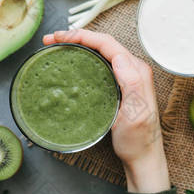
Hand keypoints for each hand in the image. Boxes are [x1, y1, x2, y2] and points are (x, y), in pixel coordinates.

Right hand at [43, 30, 170, 193]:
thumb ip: (132, 84)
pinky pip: (99, 64)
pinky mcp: (118, 86)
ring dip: (78, 45)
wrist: (142, 157)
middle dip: (76, 37)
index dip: (83, 36)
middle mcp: (132, 70)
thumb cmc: (138, 140)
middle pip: (102, 44)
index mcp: (136, 71)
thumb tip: (120, 57)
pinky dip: (83, 58)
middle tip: (52, 40)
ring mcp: (125, 77)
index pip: (107, 43)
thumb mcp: (135, 114)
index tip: (61, 37)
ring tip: (57, 46)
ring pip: (100, 52)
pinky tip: (71, 62)